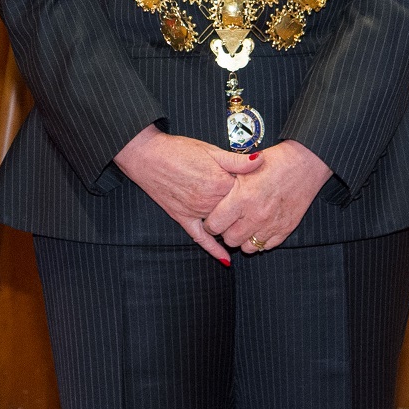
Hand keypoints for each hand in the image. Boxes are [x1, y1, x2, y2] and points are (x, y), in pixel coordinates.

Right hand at [113, 124, 261, 263]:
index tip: (263, 191)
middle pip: (237, 213)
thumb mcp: (210, 149)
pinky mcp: (182, 217)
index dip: (256, 192)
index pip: (247, 194)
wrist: (146, 155)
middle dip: (248, 213)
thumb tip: (261, 160)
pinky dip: (213, 249)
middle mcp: (209, 201)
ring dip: (235, 228)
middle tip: (259, 211)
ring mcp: (196, 211)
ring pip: (222, 226)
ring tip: (249, 229)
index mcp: (219, 182)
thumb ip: (236, 159)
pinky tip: (225, 259)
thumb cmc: (177, 149)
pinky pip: (200, 238)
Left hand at [203, 139, 331, 253]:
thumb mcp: (243, 167)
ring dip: (243, 239)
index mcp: (242, 198)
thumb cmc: (273, 162)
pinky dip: (260, 240)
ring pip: (248, 247)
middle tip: (227, 223)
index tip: (212, 220)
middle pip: (230, 240)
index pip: (215, 225)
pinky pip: (266, 246)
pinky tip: (258, 228)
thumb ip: (225, 183)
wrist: (304, 164)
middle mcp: (256, 215)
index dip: (210, 224)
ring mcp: (272, 225)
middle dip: (225, 233)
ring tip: (242, 226)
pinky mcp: (286, 229)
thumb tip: (210, 195)